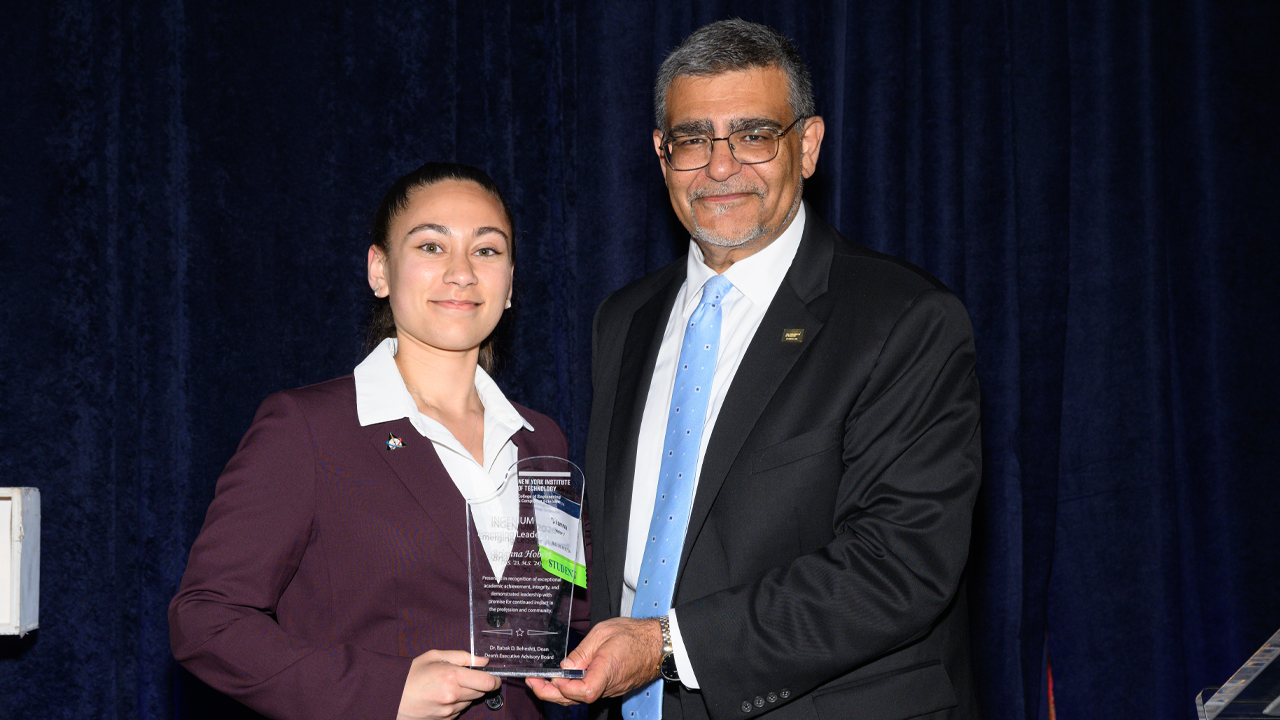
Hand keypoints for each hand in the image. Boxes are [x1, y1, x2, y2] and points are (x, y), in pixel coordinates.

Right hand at [397, 650, 500, 719]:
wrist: (391, 697)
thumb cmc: (411, 674)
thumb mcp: (435, 656)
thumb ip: (463, 657)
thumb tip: (483, 661)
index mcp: (452, 676)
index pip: (487, 682)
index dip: (494, 679)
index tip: (494, 676)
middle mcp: (453, 696)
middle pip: (481, 692)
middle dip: (479, 684)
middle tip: (465, 677)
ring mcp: (448, 711)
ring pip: (470, 701)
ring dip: (466, 694)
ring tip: (448, 686)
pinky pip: (459, 711)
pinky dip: (456, 703)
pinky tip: (442, 697)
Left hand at [527, 617, 661, 704]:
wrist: (658, 643)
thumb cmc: (634, 635)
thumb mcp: (603, 633)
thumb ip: (582, 651)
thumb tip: (565, 667)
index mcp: (608, 669)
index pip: (585, 690)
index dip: (566, 688)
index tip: (551, 678)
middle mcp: (609, 685)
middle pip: (577, 699)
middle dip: (550, 693)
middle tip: (533, 683)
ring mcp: (610, 689)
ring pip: (581, 697)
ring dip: (559, 691)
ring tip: (542, 681)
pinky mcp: (611, 687)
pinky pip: (588, 692)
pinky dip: (572, 689)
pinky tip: (563, 679)